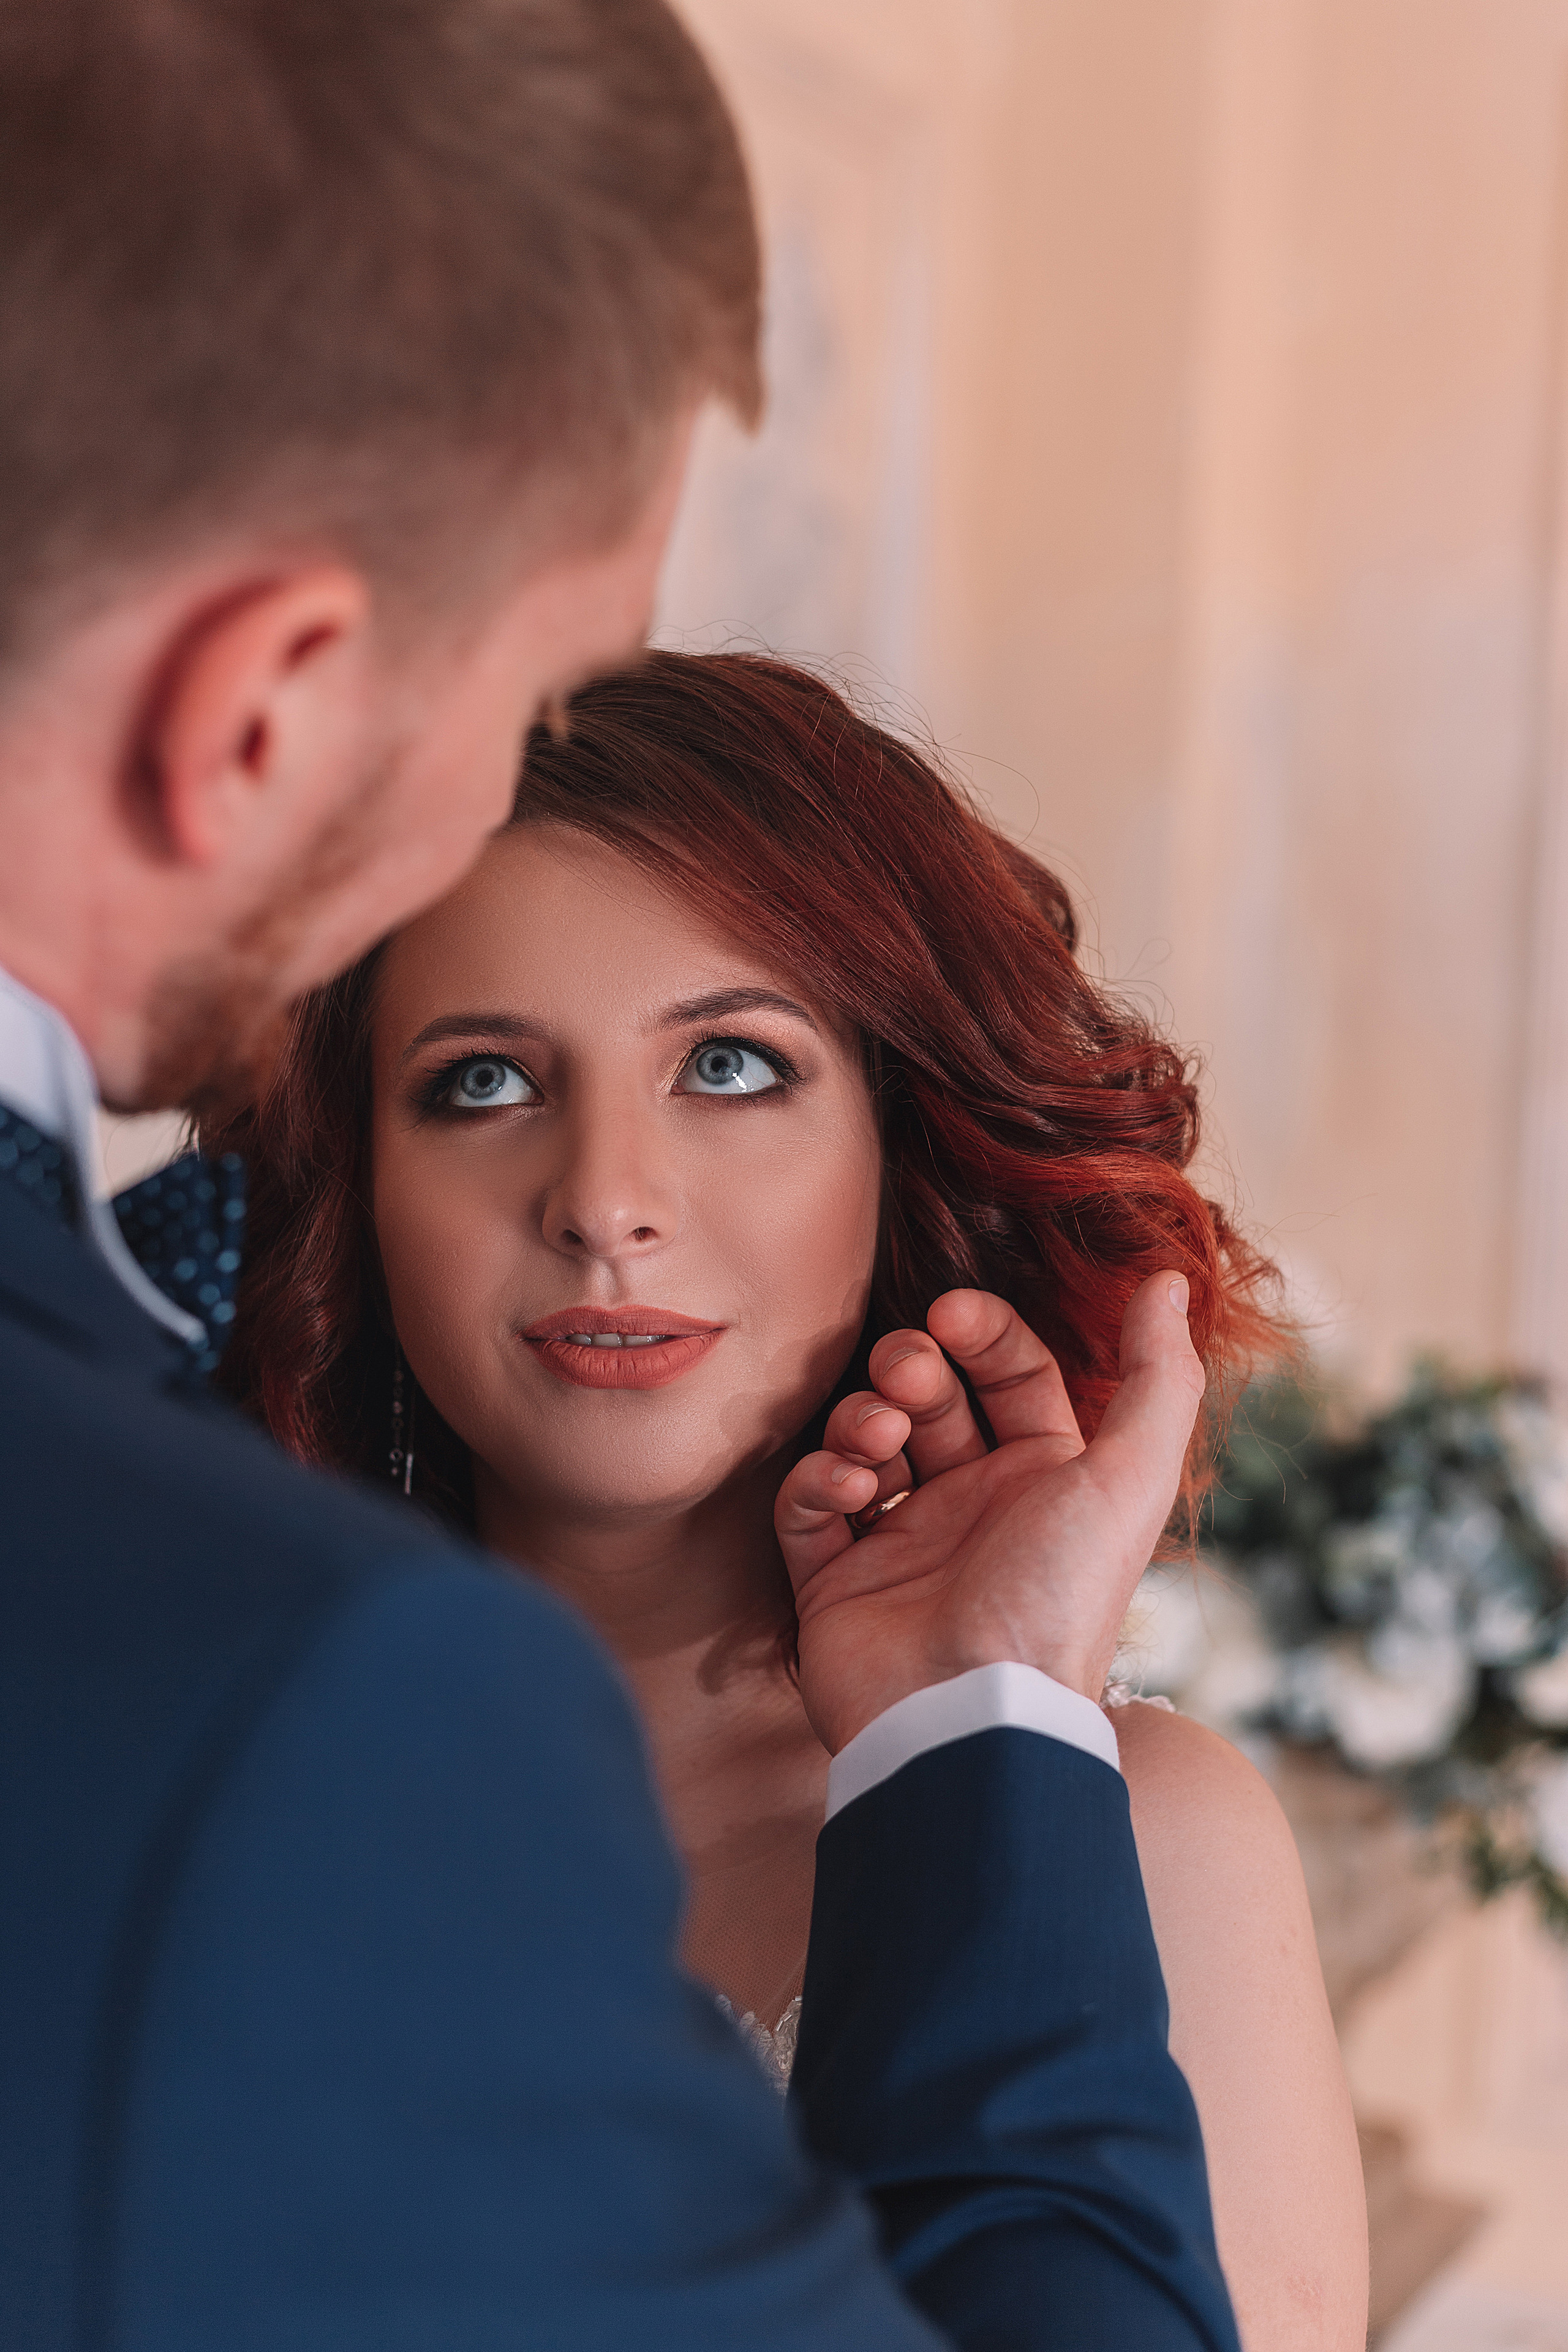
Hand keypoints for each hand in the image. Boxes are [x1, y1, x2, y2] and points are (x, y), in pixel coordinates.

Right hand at [775, 1274, 1203, 1754]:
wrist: (971, 1715)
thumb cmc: (1056, 1599)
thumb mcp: (1129, 1479)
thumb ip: (1158, 1376)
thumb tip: (1170, 1280)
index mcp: (1044, 1480)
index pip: (1010, 1373)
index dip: (981, 1331)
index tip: (950, 1315)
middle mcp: (975, 1506)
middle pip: (930, 1396)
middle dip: (912, 1367)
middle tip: (909, 1375)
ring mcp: (901, 1543)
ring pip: (866, 1439)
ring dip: (864, 1418)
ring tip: (880, 1439)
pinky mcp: (836, 1582)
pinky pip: (810, 1507)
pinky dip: (819, 1481)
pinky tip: (848, 1488)